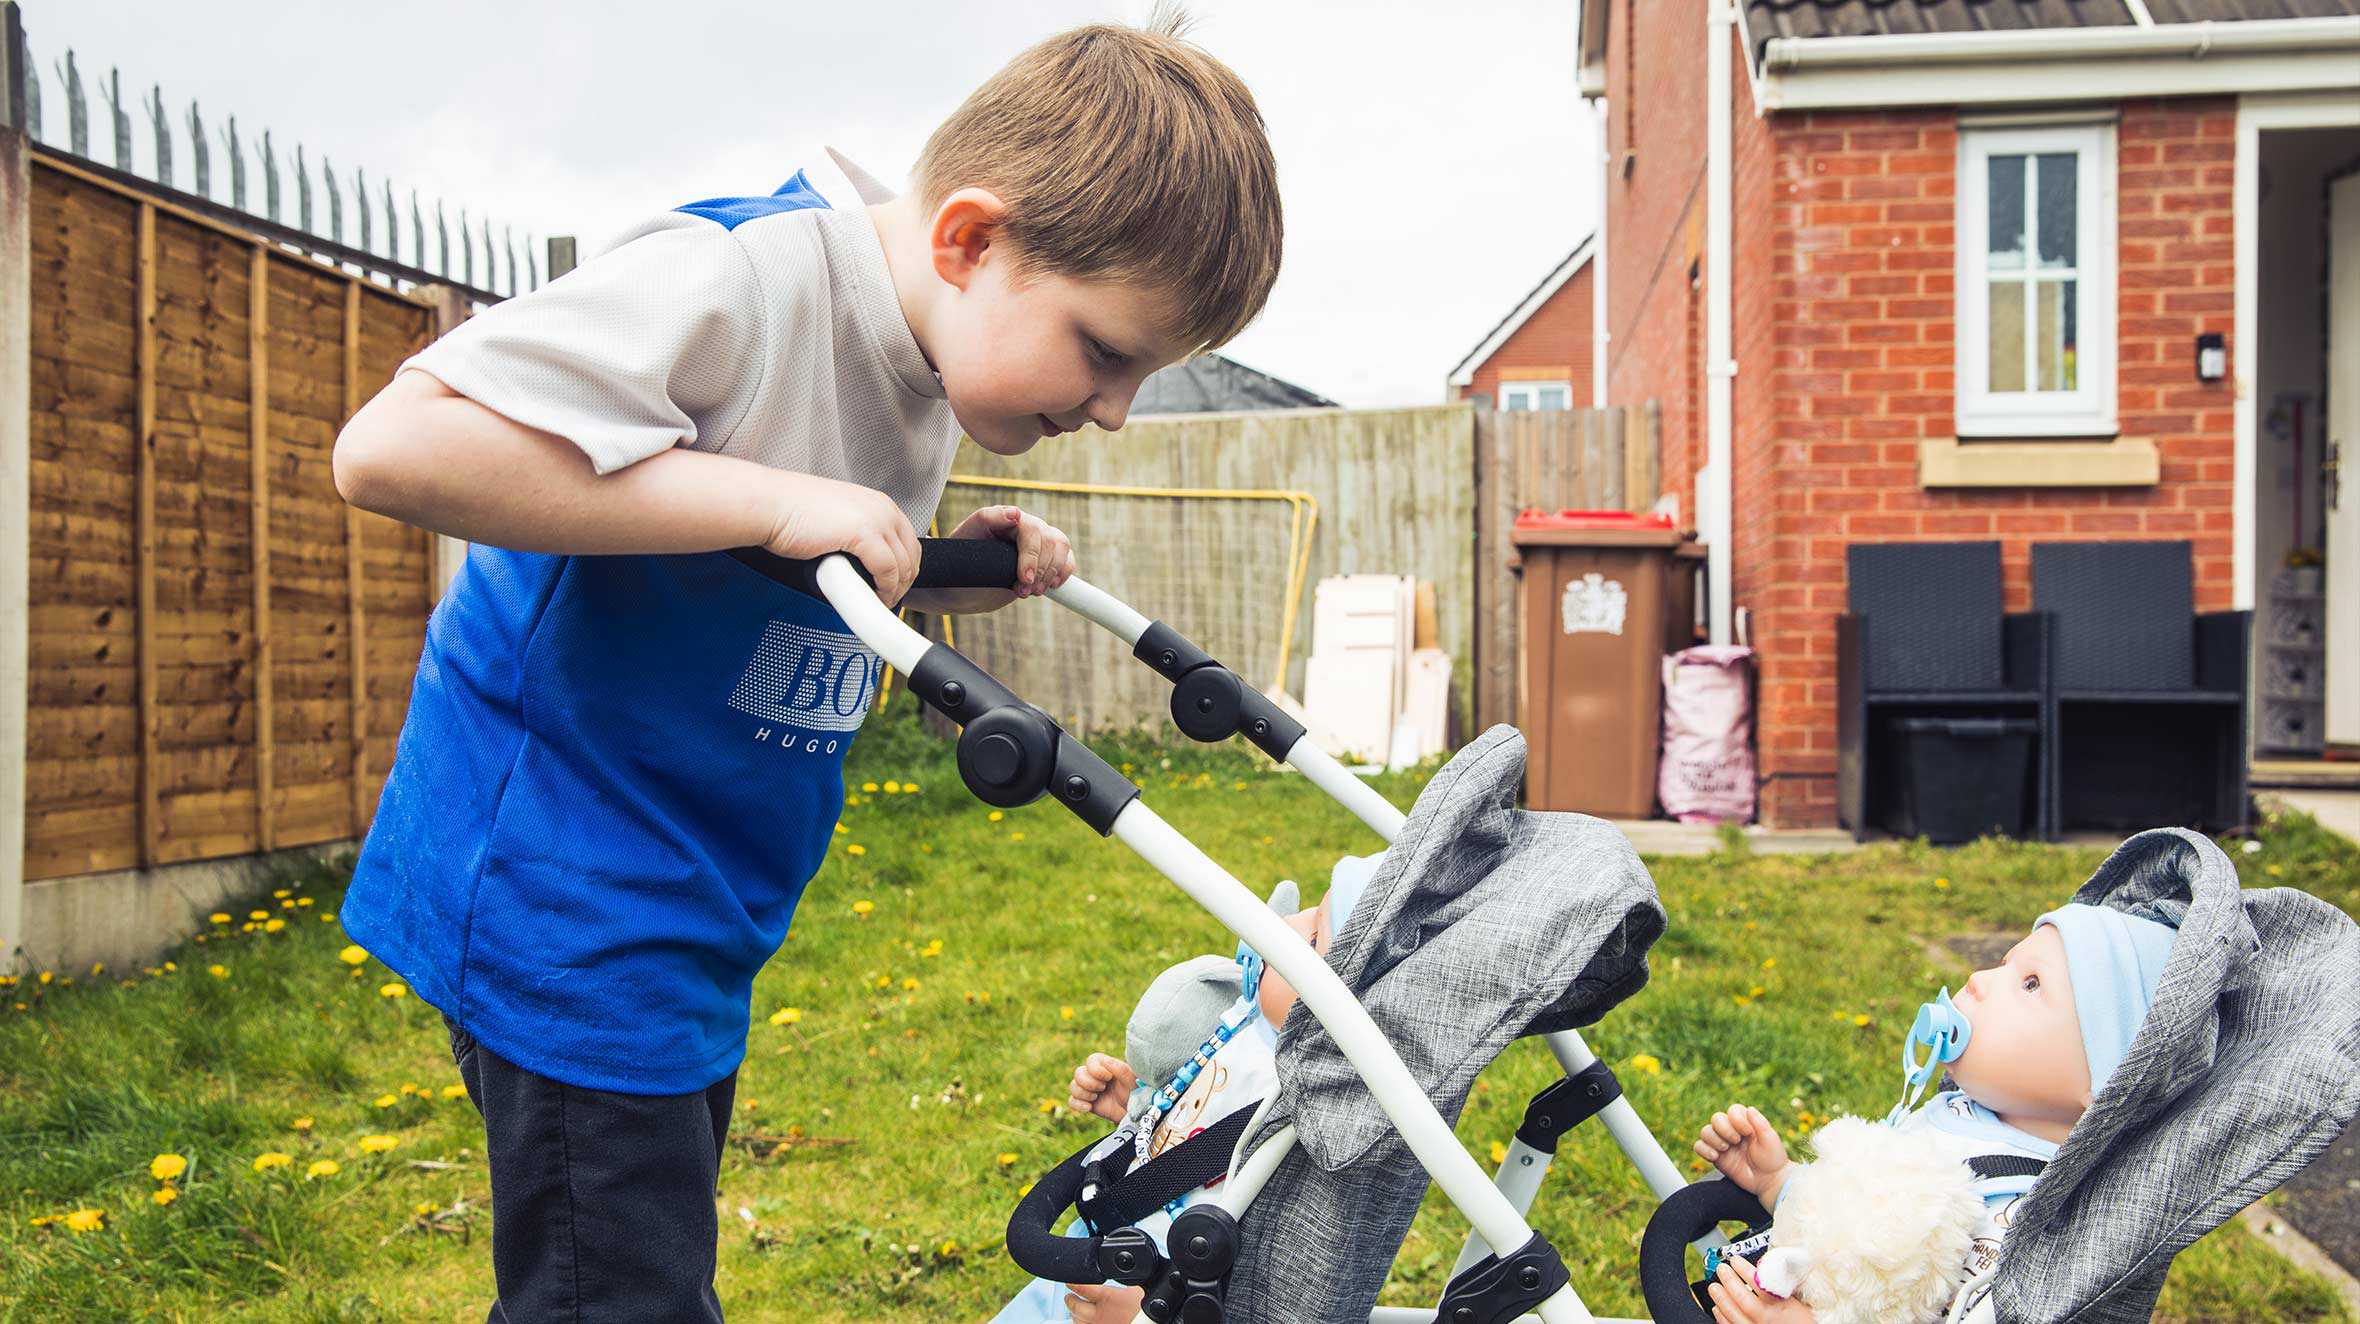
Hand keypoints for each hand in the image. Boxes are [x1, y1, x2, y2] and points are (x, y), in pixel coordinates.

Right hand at [762, 474, 920, 605]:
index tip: (894, 586)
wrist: (769, 506)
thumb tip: (862, 561)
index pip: (908, 540)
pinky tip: (874, 599)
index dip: (905, 568)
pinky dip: (884, 590)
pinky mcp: (863, 533)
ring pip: (902, 566)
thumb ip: (855, 533)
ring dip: (895, 590)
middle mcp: (882, 507)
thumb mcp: (837, 518)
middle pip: (912, 554)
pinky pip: (887, 571)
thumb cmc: (791, 514)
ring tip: (879, 604)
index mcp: (878, 502)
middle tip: (888, 600)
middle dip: (904, 582)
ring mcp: (876, 519)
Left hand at [950, 505, 1073, 598]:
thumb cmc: (960, 560)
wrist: (961, 585)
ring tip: (1032, 592)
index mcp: (1007, 517)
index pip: (1032, 530)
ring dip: (1050, 575)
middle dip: (1040, 571)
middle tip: (1022, 592)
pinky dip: (1063, 574)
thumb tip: (1016, 513)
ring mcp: (1038, 542)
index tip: (1024, 579)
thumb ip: (989, 519)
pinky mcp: (1046, 558)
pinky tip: (1050, 586)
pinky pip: (1067, 559)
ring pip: (1061, 548)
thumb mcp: (967, 538)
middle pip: (1050, 541)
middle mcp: (1026, 526)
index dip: (1031, 555)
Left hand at [1063, 1281, 1145, 1321]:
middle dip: (1071, 1298)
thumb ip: (1126, 1278)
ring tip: (1076, 1307)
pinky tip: (1085, 1321)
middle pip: (1074, 1306)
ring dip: (1075, 1313)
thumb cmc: (1146, 1310)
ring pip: (1077, 1320)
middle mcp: (1099, 1314)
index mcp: (1107, 1297)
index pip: (1081, 1287)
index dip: (1073, 1281)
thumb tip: (1125, 1264)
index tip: (1071, 1278)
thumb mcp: (1138, 1288)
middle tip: (1070, 1293)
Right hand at [1068, 1053, 1138, 1123]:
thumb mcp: (1133, 1081)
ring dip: (1083, 1093)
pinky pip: (1071, 1101)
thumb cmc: (1137, 1094)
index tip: (1108, 1078)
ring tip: (1096, 1098)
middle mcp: (1096, 1076)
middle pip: (1078, 1072)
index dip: (1096, 1070)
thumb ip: (1121, 1069)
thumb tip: (1106, 1061)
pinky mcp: (1086, 1103)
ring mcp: (1090, 1090)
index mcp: (1107, 1066)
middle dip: (1089, 1083)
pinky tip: (1089, 1107)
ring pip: (1073, 1086)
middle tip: (1103, 1088)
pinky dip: (1078, 1104)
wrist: (1136, 1114)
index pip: (1091, 1060)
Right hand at [1695, 1104, 1789, 1200]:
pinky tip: (1715, 1156)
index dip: (1737, 1119)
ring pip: (1705, 1132)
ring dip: (1714, 1139)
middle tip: (1736, 1141)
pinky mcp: (1715, 1157)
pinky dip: (1703, 1149)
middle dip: (1724, 1129)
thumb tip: (1750, 1109)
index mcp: (1746, 1123)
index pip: (1733, 1110)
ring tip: (1725, 1149)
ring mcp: (1722, 1144)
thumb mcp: (1770, 1139)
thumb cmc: (1772, 1159)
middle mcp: (1732, 1131)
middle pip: (1716, 1118)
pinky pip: (1699, 1147)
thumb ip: (1760, 1122)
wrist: (1768, 1181)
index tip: (1748, 1132)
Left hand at [1709, 1254, 1815, 1323]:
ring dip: (1722, 1299)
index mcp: (1783, 1307)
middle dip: (1730, 1282)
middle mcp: (1769, 1320)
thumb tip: (1772, 1265)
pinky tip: (1717, 1308)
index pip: (1761, 1285)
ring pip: (1734, 1315)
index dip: (1745, 1270)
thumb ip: (1786, 1285)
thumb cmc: (1805, 1322)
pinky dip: (1722, 1318)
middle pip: (1743, 1299)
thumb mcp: (1800, 1302)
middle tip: (1722, 1269)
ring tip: (1714, 1286)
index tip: (1736, 1260)